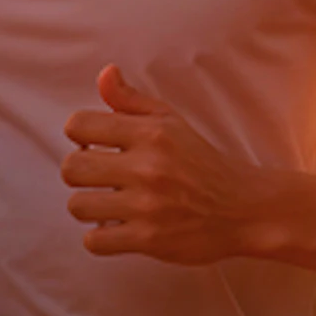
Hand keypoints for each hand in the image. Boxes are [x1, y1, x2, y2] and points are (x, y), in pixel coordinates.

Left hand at [61, 67, 272, 265]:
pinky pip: (95, 241)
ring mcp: (147, 205)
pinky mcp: (149, 239)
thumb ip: (132, 100)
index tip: (94, 145)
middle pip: (71, 168)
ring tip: (108, 205)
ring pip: (78, 205)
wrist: (244, 209)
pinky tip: (117, 229)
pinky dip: (100, 239)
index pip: (78, 125)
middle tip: (99, 178)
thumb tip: (105, 73)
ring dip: (90, 207)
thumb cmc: (202, 164)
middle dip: (79, 173)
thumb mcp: (171, 123)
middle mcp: (147, 167)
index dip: (80, 136)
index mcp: (151, 133)